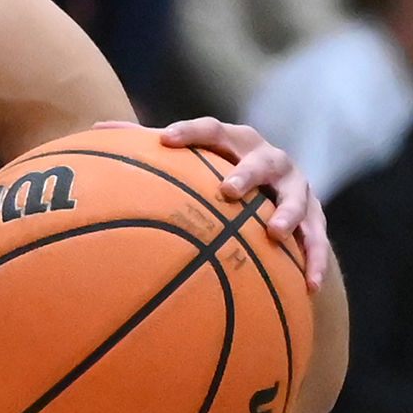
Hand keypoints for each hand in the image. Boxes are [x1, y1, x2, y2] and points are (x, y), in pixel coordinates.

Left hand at [142, 118, 329, 289]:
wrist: (273, 179)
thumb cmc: (217, 167)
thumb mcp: (190, 155)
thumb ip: (144, 142)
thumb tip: (95, 128)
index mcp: (236, 141)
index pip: (212, 130)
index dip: (190, 132)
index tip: (165, 139)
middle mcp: (269, 158)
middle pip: (261, 161)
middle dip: (246, 174)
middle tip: (228, 190)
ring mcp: (294, 186)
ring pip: (296, 197)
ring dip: (287, 213)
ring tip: (275, 233)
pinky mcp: (313, 214)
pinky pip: (316, 238)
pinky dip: (315, 258)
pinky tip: (310, 285)